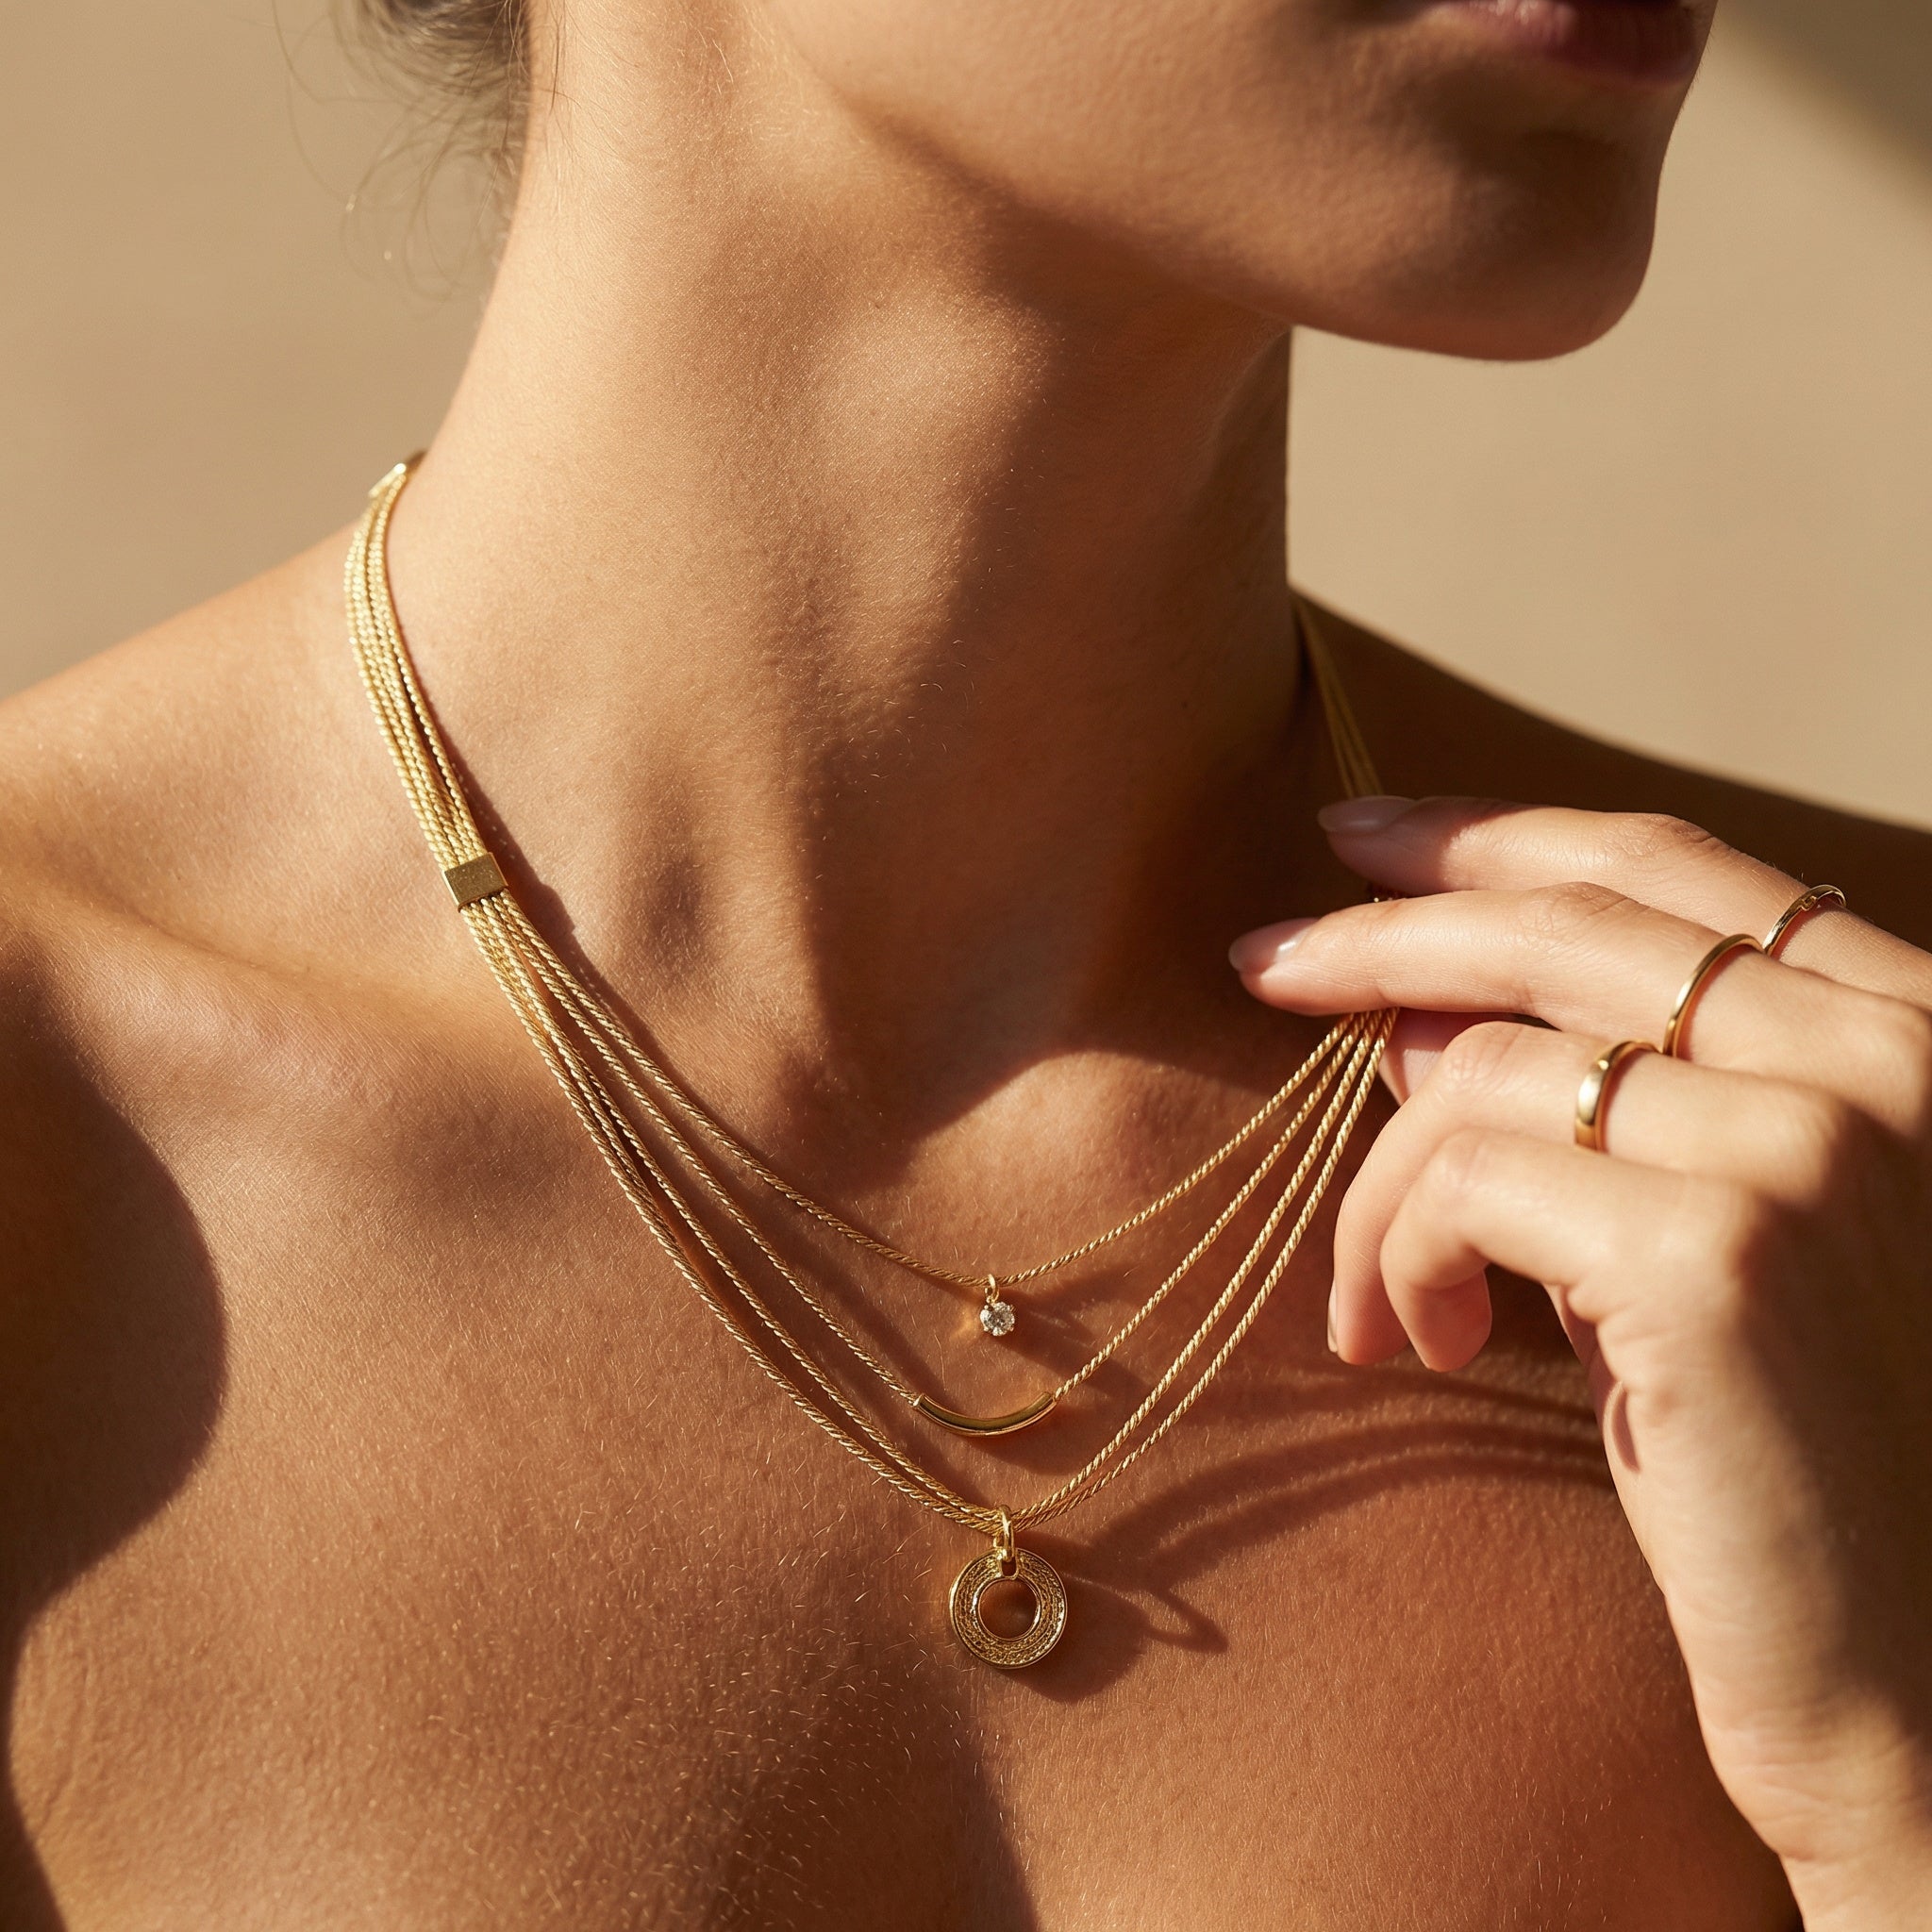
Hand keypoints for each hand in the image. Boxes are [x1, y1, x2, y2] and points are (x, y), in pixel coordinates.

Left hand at [1231, 797, 1931, 1929]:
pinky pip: (1458, 1182)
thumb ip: (1604, 1105)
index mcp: (1911, 1038)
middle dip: (1381, 932)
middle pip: (1562, 926)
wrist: (1909, 1685)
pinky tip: (1421, 1344)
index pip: (1674, 873)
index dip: (1500, 838)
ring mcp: (1806, 1147)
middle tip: (1262, 960)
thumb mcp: (1708, 1241)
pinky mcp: (1712, 1255)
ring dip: (1381, 1186)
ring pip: (1479, 1072)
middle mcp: (1885, 1063)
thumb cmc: (1800, 1464)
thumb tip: (1412, 1016)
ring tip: (1382, 1303)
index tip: (1360, 838)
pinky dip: (1395, 1255)